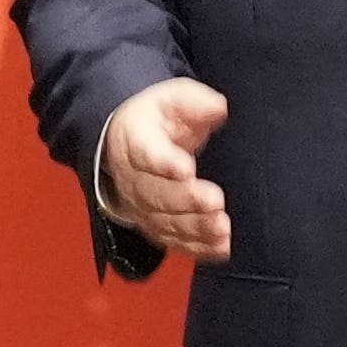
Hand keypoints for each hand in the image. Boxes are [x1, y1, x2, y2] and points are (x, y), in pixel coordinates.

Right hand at [101, 78, 233, 263]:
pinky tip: (220, 247)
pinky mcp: (154, 224)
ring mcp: (141, 205)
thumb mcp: (172, 99)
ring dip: (195, 227)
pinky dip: (197, 247)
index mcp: (136, 141)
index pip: (146, 153)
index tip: (186, 169)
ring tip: (221, 228)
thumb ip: (195, 103)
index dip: (165, 163)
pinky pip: (173, 240)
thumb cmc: (155, 121)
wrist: (124, 143)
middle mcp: (133, 178)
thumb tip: (217, 108)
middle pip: (156, 194)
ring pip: (165, 221)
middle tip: (215, 203)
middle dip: (187, 201)